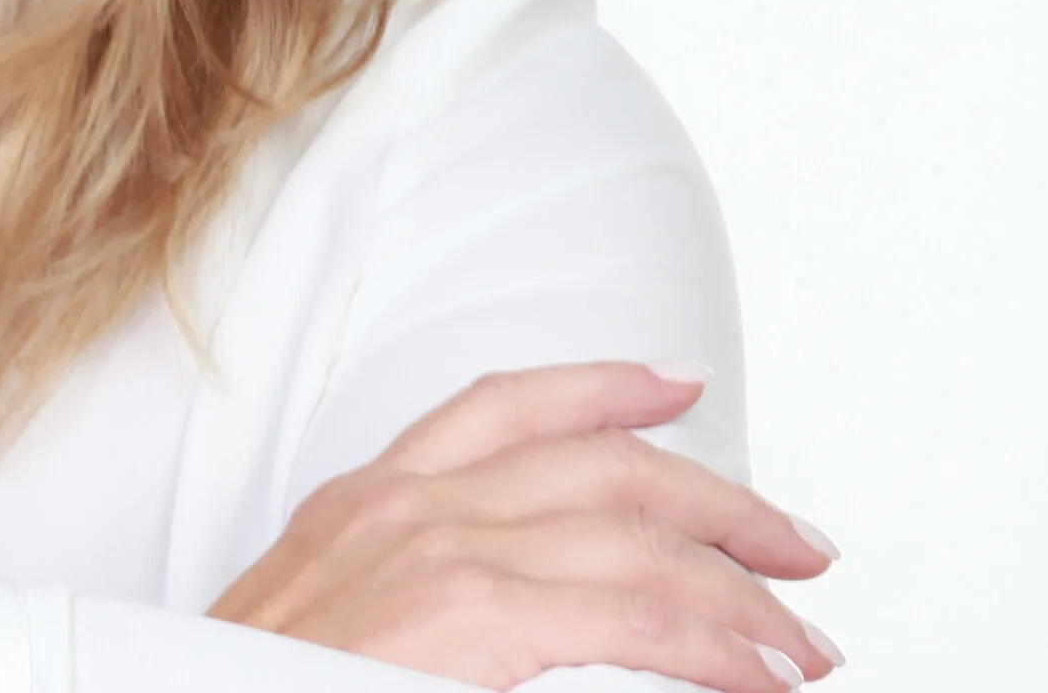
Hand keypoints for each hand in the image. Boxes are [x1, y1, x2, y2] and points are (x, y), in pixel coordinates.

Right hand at [206, 362, 839, 691]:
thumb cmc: (247, 687)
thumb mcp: (309, 628)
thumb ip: (394, 600)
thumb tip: (501, 621)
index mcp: (356, 508)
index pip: (496, 409)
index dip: (597, 387)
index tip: (674, 384)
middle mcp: (395, 513)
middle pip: (590, 463)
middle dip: (713, 496)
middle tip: (794, 543)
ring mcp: (430, 562)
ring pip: (630, 533)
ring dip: (738, 588)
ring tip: (800, 641)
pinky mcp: (464, 622)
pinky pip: (632, 614)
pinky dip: (716, 643)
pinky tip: (760, 673)